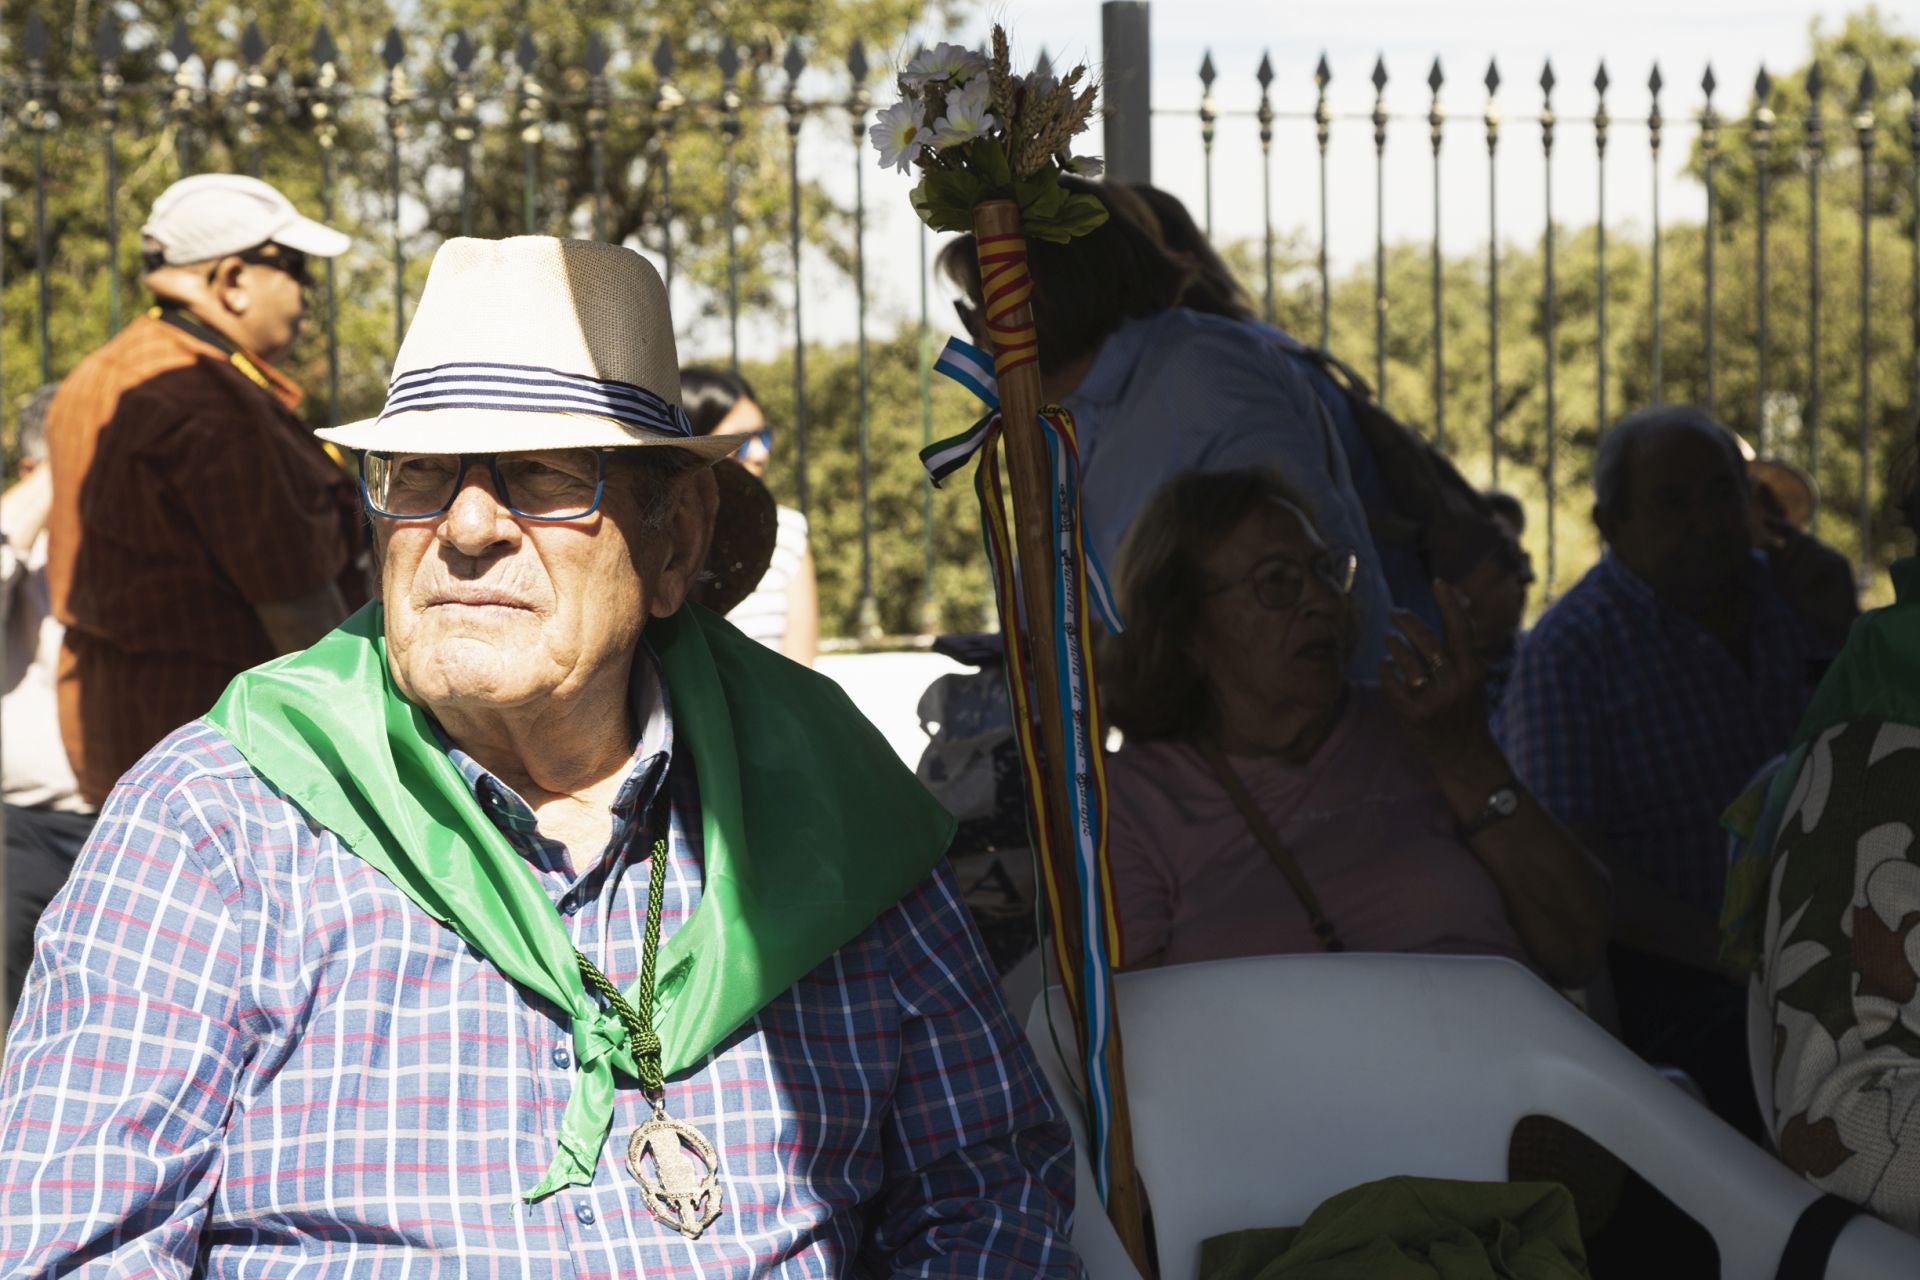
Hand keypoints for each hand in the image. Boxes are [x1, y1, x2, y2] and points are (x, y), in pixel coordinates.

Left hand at [1378, 583, 1491, 763]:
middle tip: (1394, 612)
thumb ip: (1461, 649)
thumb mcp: (1473, 679)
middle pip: (1425, 640)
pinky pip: (1391, 683)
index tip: (1438, 582)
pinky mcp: (1413, 716)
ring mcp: (1433, 701)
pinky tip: (1386, 665)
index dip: (1449, 603)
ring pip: (1405, 659)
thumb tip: (1453, 606)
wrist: (1464, 755)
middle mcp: (1455, 683)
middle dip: (1406, 621)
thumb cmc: (1466, 709)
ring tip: (1389, 640)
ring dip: (1393, 645)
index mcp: (1473, 671)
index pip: (1460, 629)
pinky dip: (1386, 670)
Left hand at [1765, 524, 1857, 647]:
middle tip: (1784, 585)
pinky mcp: (1841, 563)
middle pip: (1800, 538)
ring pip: (1809, 549)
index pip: (1794, 533)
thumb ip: (1778, 565)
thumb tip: (1764, 542)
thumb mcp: (1786, 584)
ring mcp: (1833, 555)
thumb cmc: (1810, 606)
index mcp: (1808, 555)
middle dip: (1786, 558)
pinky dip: (1805, 575)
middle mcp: (1822, 551)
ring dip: (1794, 571)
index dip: (1779, 525)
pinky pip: (1818, 560)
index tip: (1762, 519)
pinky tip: (1802, 590)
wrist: (1831, 623)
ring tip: (1793, 592)